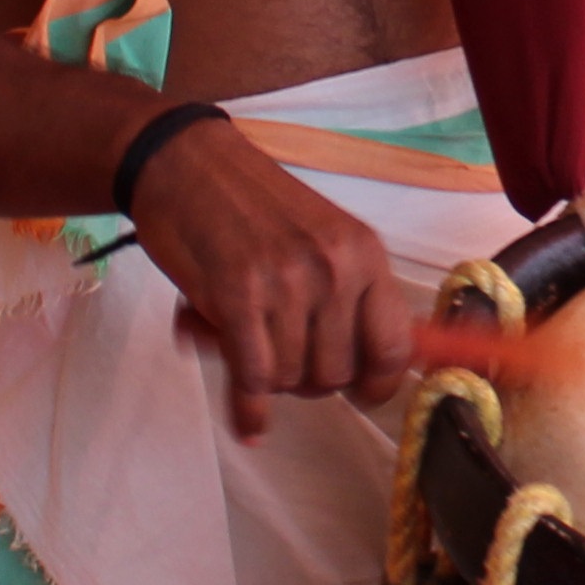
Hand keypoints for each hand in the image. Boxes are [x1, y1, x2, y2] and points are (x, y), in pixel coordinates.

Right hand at [119, 114, 413, 440]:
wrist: (189, 163)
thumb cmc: (254, 205)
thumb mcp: (324, 237)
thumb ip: (350, 295)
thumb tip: (377, 367)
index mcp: (364, 253)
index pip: (395, 345)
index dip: (379, 383)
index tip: (361, 393)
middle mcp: (333, 269)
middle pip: (336, 373)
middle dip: (308, 381)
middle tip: (283, 360)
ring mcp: (285, 283)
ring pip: (290, 380)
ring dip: (269, 380)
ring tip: (249, 344)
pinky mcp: (235, 297)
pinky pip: (252, 378)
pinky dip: (247, 409)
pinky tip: (248, 421)